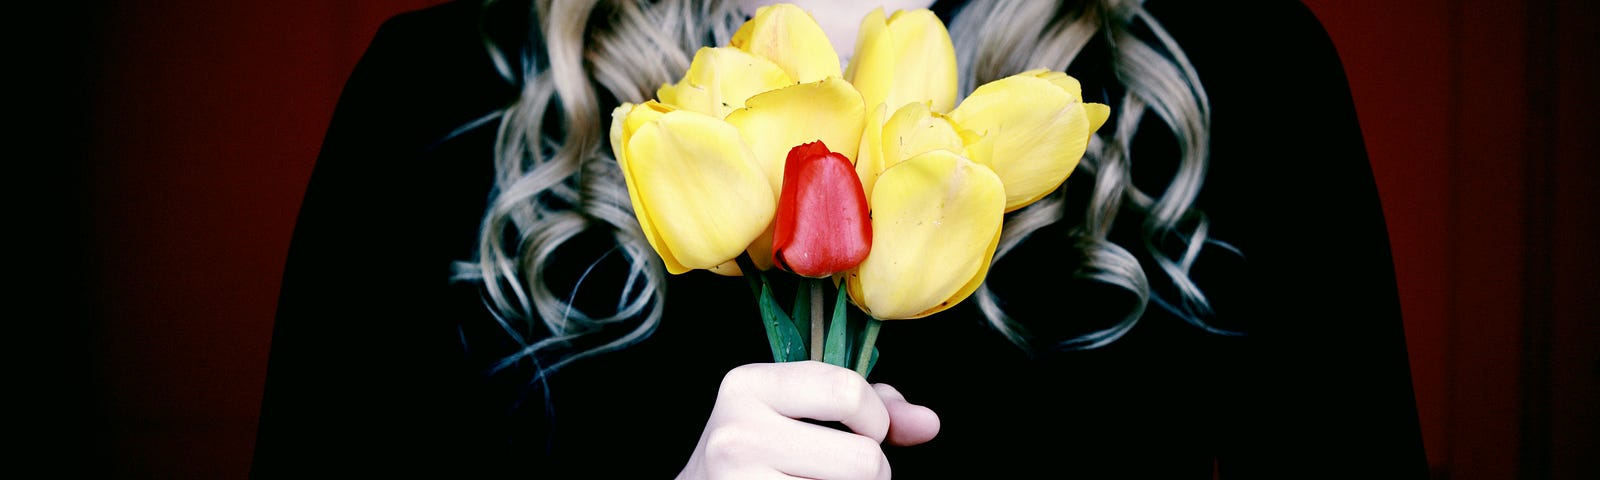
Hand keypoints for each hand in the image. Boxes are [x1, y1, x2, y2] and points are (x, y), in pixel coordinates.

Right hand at [677, 361, 939, 478]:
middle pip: (864, 460)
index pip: (847, 392)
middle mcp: (737, 434)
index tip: (865, 432)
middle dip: (872, 472)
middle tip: (842, 472)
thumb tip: (927, 424)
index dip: (876, 420)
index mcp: (749, 385)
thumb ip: (869, 407)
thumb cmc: (760, 451)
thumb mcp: (801, 411)